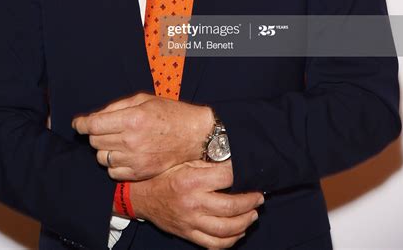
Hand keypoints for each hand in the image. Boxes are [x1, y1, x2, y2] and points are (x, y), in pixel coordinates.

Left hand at [72, 93, 213, 179]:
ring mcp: (135, 160)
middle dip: (95, 133)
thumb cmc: (170, 114)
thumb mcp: (144, 100)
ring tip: (117, 141)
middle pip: (95, 141)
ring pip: (101, 157)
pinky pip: (112, 172)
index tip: (79, 123)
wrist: (194, 135)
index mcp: (132, 119)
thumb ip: (117, 107)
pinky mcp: (139, 173)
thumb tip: (95, 116)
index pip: (93, 125)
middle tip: (106, 128)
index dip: (81, 124)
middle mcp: (131, 141)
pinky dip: (113, 163)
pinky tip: (123, 154)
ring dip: (104, 148)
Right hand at [130, 159, 263, 248]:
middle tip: (259, 197)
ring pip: (226, 229)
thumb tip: (232, 161)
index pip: (226, 177)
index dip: (241, 173)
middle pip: (231, 206)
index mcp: (192, 180)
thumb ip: (207, 164)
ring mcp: (191, 222)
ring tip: (253, 214)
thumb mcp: (184, 162)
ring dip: (245, 222)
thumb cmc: (165, 176)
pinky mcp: (189, 234)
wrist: (143, 197)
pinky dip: (231, 240)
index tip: (250, 172)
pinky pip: (215, 244)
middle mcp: (193, 202)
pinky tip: (239, 231)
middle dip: (250, 202)